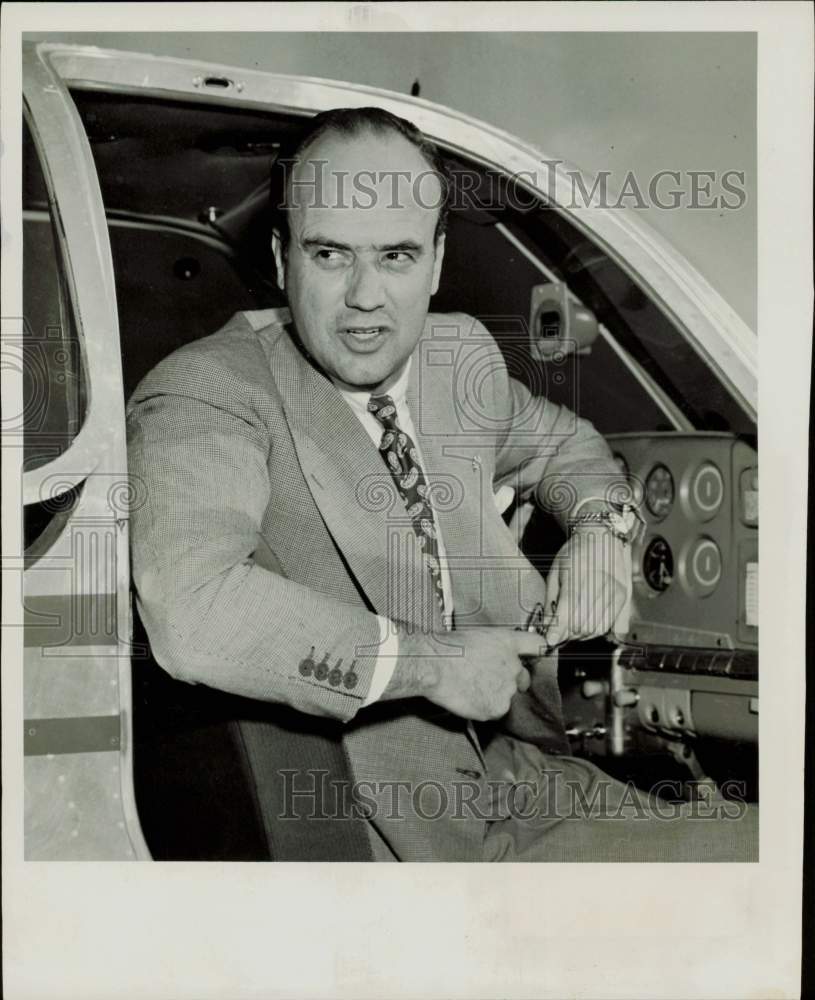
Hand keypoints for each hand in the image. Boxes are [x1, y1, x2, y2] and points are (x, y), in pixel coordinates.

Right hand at [387, 627, 549, 721]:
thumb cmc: (447, 648)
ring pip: (507, 696)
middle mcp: (513, 666)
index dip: (538, 651)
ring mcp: (507, 689)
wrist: (434, 665)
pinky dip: (484, 707)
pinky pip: (494, 710)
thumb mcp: (477, 636)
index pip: (537, 645)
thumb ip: (495, 647)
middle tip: (485, 678)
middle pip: (522, 677)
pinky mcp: (497, 708)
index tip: (538, 655)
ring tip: (470, 686)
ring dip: (494, 694)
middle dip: (509, 680)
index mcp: (508, 643)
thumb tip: (495, 656)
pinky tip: (468, 697)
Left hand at [544, 528, 628, 646]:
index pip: (568, 613)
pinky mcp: (623, 596)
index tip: (549, 640)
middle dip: (567, 633)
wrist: (601, 536)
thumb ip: (551, 600)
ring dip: (581, 634)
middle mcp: (599, 583)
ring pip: (596, 627)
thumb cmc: (575, 552)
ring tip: (572, 627)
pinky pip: (610, 624)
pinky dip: (596, 630)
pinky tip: (587, 624)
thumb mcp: (555, 571)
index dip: (557, 631)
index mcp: (577, 575)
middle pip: (582, 624)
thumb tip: (546, 626)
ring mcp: (614, 590)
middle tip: (558, 631)